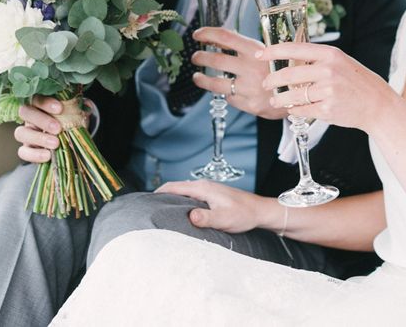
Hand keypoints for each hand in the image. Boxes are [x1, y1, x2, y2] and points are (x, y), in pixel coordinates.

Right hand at [14, 95, 90, 163]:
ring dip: (39, 138)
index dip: (45, 103)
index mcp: (39, 103)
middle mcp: (29, 116)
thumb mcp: (72, 112)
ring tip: (56, 143)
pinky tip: (48, 155)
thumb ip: (76, 108)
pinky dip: (34, 154)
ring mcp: (26, 133)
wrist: (68, 137)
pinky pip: (23, 152)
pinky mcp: (26, 149)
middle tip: (58, 128)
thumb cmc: (68, 119)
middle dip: (42, 120)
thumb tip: (87, 106)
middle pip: (25, 112)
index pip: (36, 98)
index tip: (60, 108)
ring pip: (21, 132)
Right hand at [156, 180, 272, 233]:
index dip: (158, 193)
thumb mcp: (224, 219)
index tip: (145, 202)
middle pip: (176, 188)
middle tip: (149, 209)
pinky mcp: (212, 197)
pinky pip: (191, 197)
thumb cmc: (244, 214)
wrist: (260, 212)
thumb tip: (190, 216)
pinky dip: (182, 203)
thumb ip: (206, 217)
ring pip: (184, 193)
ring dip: (172, 200)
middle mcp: (204, 186)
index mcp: (203, 188)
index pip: (174, 186)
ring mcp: (208, 191)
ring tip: (162, 212)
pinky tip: (181, 213)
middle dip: (162, 196)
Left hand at [191, 27, 285, 118]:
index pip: (225, 36)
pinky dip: (225, 93)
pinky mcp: (249, 104)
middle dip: (200, 57)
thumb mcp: (271, 51)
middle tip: (195, 57)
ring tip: (197, 76)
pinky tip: (225, 90)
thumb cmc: (285, 68)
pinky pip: (230, 98)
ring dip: (201, 79)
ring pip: (215, 83)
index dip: (207, 33)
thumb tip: (223, 38)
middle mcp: (250, 68)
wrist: (303, 92)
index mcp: (256, 50)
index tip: (197, 34)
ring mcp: (249, 88)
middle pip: (215, 60)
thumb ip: (249, 46)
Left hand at [255, 42, 391, 131]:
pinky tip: (293, 109)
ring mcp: (328, 91)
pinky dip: (294, 110)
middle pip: (288, 74)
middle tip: (266, 84)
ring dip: (279, 99)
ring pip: (292, 95)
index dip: (273, 51)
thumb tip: (288, 60)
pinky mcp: (327, 109)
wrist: (377, 104)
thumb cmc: (356, 82)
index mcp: (329, 54)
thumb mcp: (339, 62)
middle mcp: (328, 70)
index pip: (293, 49)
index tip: (260, 54)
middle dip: (272, 80)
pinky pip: (301, 110)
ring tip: (275, 100)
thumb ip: (316, 60)